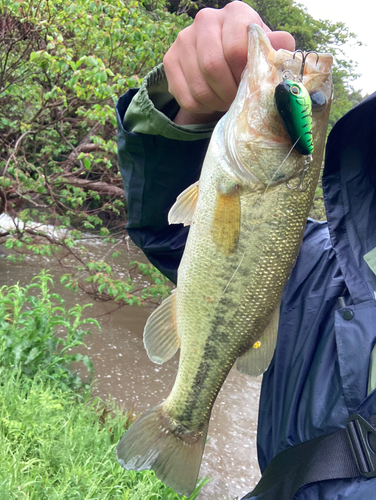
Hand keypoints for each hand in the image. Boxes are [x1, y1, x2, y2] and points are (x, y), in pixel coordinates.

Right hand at [163, 2, 294, 124]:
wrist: (222, 62)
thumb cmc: (249, 57)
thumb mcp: (268, 51)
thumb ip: (276, 48)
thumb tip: (281, 45)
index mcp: (235, 13)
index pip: (235, 49)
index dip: (243, 75)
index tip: (249, 84)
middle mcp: (206, 19)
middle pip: (212, 67)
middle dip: (229, 92)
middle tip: (237, 99)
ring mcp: (184, 39)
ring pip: (199, 87)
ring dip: (216, 103)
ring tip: (226, 101)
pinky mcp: (169, 60)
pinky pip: (186, 98)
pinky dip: (202, 107)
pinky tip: (211, 101)